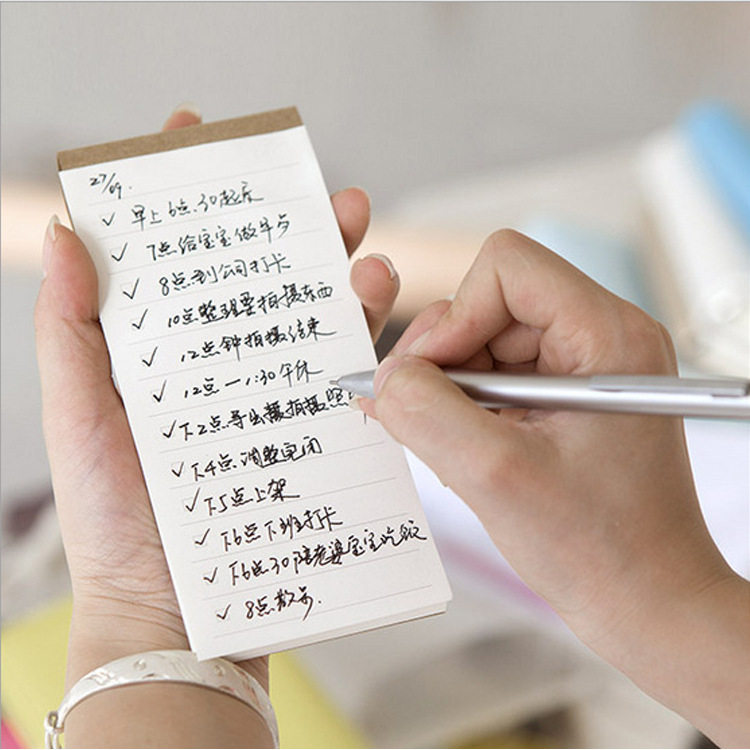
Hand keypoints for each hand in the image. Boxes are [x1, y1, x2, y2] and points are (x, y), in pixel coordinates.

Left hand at [34, 107, 399, 696]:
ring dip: (339, 268)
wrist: (176, 611)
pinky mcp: (309, 430)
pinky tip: (376, 302)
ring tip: (362, 236)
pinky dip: (362, 334)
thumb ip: (72, 329)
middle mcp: (219, 364)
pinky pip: (342, 373)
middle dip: (286, 223)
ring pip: (310, 314)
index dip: (180, 192)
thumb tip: (70, 231)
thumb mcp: (79, 417)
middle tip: (316, 186)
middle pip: (256, 275)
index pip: (174, 254)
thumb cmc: (115, 520)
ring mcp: (269, 394)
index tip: (192, 132)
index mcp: (160, 351)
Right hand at [358, 230, 748, 744]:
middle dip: (445, 359)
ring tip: (457, 448)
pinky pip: (495, 376)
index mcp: (605, 335)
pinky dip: (467, 408)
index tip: (429, 378)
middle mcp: (599, 336)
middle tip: (423, 418)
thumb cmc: (599, 548)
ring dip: (453, 390)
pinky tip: (472, 452)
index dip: (455, 314)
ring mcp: (584, 366)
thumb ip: (424, 412)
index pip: (506, 265)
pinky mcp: (567, 396)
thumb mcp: (494, 475)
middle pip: (488, 303)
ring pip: (484, 342)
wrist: (645, 601)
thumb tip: (381, 379)